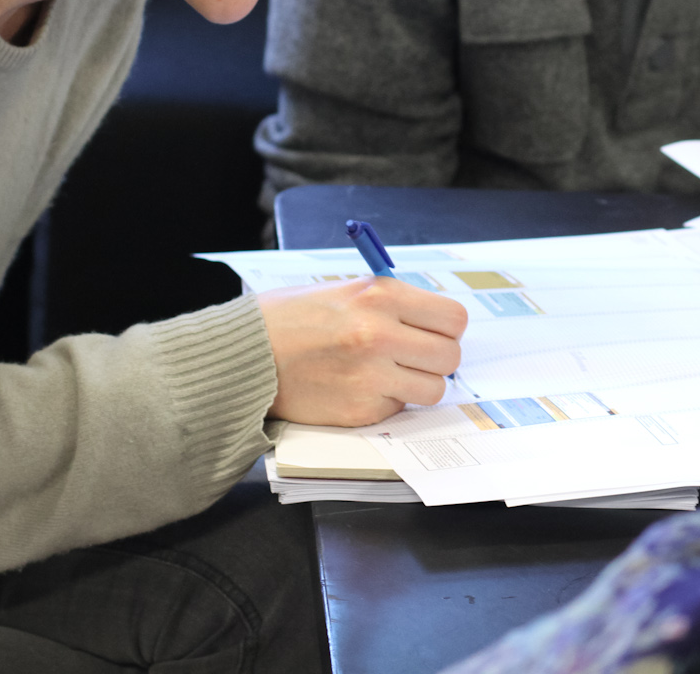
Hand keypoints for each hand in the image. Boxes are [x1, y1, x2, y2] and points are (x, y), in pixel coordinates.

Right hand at [257, 278, 467, 426]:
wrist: (246, 355)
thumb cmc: (292, 318)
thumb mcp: (347, 290)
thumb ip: (393, 304)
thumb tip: (435, 322)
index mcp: (381, 296)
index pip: (454, 318)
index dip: (448, 328)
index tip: (435, 332)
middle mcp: (380, 334)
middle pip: (450, 356)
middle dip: (438, 359)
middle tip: (416, 357)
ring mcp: (371, 376)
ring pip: (433, 389)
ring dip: (417, 384)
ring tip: (389, 374)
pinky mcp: (360, 409)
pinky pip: (398, 408)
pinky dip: (386, 401)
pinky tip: (359, 386)